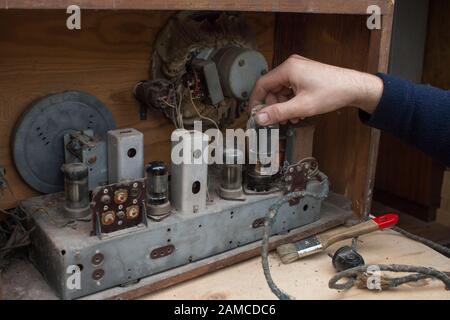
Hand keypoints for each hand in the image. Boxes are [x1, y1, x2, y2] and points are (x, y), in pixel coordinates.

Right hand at [249, 55, 383, 124]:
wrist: (355, 87)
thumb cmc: (332, 92)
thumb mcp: (302, 106)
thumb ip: (278, 113)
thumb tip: (259, 118)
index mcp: (288, 69)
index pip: (262, 84)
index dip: (256, 101)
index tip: (255, 115)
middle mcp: (291, 66)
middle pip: (272, 88)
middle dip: (274, 106)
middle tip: (278, 120)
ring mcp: (299, 69)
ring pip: (282, 91)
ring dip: (284, 106)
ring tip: (293, 118)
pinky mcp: (305, 75)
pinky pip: (291, 89)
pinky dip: (292, 101)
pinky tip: (300, 112)